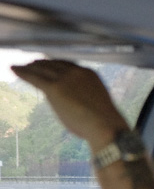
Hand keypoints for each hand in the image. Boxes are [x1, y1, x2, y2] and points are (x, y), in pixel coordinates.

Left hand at [11, 60, 129, 151]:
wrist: (105, 125)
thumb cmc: (104, 121)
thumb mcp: (96, 101)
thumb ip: (84, 95)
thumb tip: (74, 102)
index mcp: (89, 74)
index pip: (67, 64)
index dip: (55, 64)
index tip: (47, 65)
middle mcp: (77, 72)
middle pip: (53, 64)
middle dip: (40, 64)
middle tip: (31, 64)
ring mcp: (66, 79)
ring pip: (42, 69)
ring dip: (29, 67)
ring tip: (19, 67)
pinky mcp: (55, 87)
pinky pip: (34, 77)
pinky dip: (22, 72)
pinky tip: (14, 70)